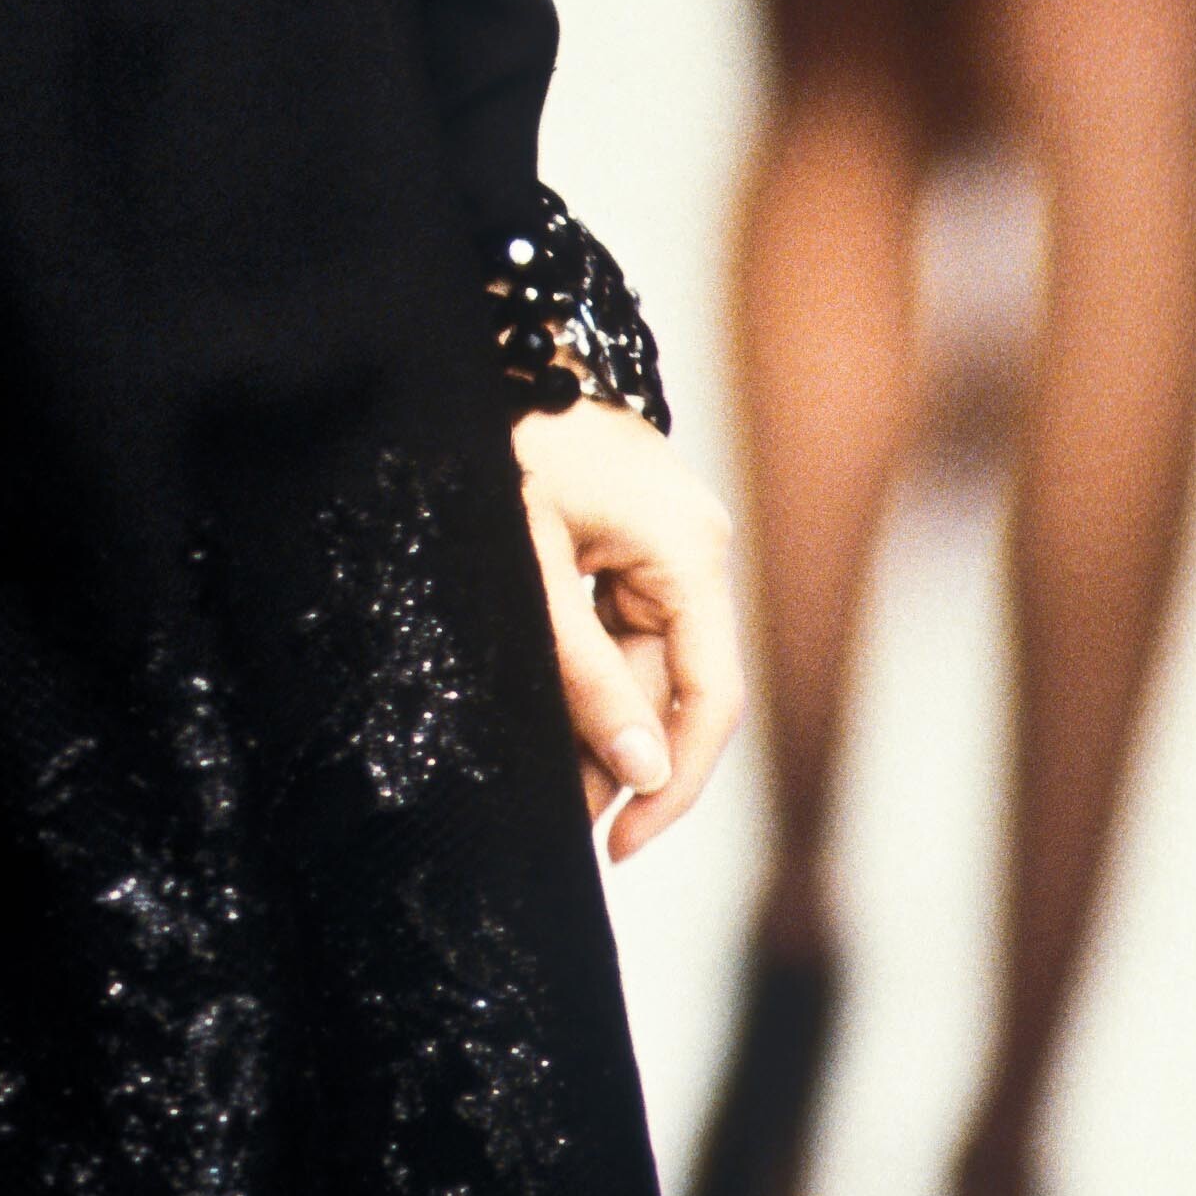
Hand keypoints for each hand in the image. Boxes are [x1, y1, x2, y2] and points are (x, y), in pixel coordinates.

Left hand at [513, 392, 740, 860]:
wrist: (486, 349)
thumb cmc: (503, 442)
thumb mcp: (531, 567)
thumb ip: (585, 674)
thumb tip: (641, 773)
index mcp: (689, 551)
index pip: (710, 699)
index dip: (673, 784)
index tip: (620, 846)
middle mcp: (695, 548)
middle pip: (668, 688)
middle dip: (612, 759)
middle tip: (549, 821)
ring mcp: (667, 542)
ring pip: (640, 662)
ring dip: (594, 721)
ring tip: (537, 777)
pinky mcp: (632, 539)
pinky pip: (620, 625)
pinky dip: (584, 671)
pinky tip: (542, 712)